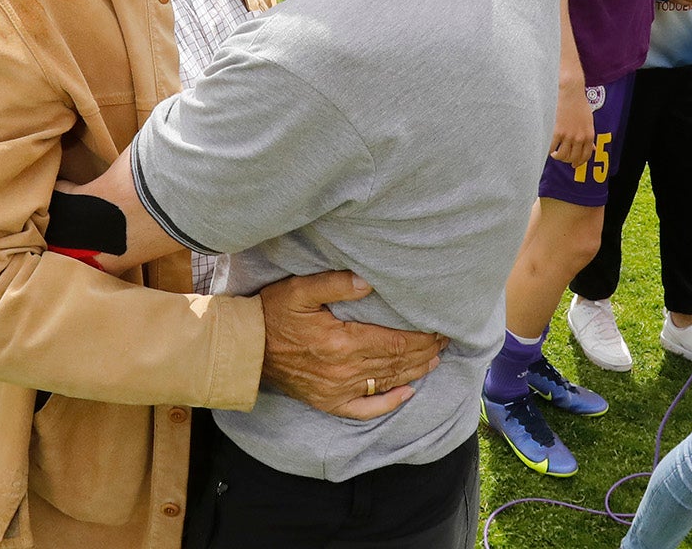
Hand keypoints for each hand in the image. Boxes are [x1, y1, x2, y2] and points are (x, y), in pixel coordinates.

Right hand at [259, 271, 446, 421]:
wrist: (246, 349)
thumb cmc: (272, 313)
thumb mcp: (299, 289)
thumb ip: (335, 284)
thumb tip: (369, 282)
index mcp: (342, 342)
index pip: (394, 341)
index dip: (421, 337)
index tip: (440, 328)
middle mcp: (344, 370)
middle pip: (395, 362)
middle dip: (423, 351)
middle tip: (445, 342)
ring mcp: (337, 390)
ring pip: (386, 382)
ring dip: (414, 372)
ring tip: (434, 360)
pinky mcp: (328, 402)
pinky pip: (365, 409)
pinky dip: (388, 403)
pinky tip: (405, 394)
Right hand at [549, 81, 594, 166]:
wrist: (570, 91)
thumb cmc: (578, 103)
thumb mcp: (588, 121)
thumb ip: (589, 135)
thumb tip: (592, 148)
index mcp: (589, 135)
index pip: (585, 156)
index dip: (579, 162)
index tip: (573, 164)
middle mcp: (579, 137)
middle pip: (573, 157)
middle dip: (567, 160)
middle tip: (561, 157)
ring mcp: (568, 135)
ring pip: (562, 155)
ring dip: (558, 157)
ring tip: (554, 153)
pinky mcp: (557, 131)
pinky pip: (552, 147)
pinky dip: (549, 150)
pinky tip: (548, 148)